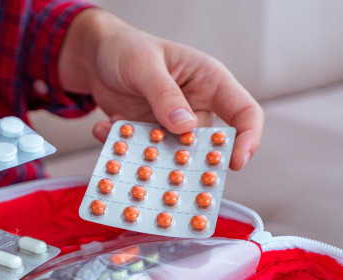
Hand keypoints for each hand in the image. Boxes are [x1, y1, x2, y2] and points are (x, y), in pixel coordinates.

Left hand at [58, 9, 262, 169]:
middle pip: (210, 144)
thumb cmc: (127, 50)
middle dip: (191, 159)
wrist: (95, 57)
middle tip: (167, 166)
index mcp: (210, 82)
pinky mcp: (151, 137)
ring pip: (174, 155)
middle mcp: (197, 107)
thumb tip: (186, 126)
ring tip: (122, 139)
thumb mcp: (145, 65)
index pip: (244, 112)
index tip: (235, 162)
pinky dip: (124, 147)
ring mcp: (173, 126)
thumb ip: (164, 94)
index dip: (247, 138)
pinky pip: (144, 153)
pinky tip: (104, 128)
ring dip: (149, 155)